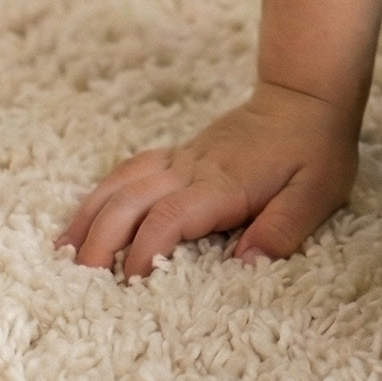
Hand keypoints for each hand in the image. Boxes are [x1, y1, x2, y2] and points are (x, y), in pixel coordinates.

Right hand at [56, 83, 358, 279]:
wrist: (308, 95)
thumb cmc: (316, 148)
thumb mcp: (316, 192)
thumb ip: (283, 227)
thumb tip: (245, 265)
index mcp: (224, 183)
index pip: (170, 218)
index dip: (145, 251)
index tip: (131, 285)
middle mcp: (193, 169)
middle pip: (130, 202)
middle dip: (100, 242)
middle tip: (80, 283)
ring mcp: (181, 159)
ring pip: (121, 184)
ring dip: (91, 217)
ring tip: (64, 256)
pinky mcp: (178, 155)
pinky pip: (129, 171)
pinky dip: (101, 195)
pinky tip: (85, 219)